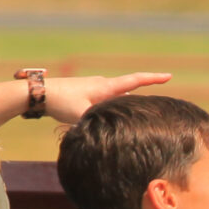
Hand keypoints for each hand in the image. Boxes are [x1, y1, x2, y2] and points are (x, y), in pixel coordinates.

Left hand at [46, 72, 172, 120]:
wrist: (39, 92)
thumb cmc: (61, 101)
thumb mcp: (82, 115)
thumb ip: (99, 122)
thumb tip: (112, 133)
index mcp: (106, 87)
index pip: (135, 80)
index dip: (153, 79)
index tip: (169, 76)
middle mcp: (103, 84)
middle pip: (128, 91)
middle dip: (141, 98)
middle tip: (154, 110)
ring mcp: (94, 88)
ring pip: (116, 98)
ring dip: (123, 106)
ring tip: (130, 120)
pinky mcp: (86, 93)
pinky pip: (106, 101)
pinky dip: (111, 108)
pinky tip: (106, 121)